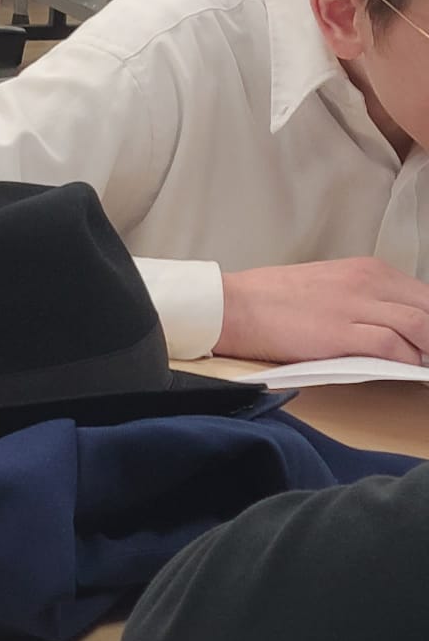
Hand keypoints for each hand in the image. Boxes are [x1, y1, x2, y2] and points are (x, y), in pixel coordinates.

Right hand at [215, 257, 428, 363]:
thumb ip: (364, 299)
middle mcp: (366, 281)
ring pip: (421, 326)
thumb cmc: (270, 300)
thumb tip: (394, 325)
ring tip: (426, 366)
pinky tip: (407, 371)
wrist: (232, 306)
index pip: (424, 295)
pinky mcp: (340, 333)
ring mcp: (354, 306)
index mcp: (365, 269)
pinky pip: (393, 347)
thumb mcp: (328, 285)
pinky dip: (408, 362)